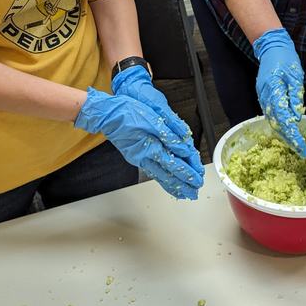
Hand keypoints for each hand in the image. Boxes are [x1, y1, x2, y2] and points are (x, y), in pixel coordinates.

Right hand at [74, 85, 203, 199]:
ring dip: (173, 185)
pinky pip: (152, 171)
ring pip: (160, 176)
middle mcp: (145, 157)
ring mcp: (139, 158)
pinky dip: (162, 179)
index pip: (175, 164)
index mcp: (151, 147)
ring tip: (184, 193)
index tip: (198, 178)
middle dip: (183, 185)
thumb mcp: (152, 119)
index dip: (188, 172)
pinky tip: (166, 181)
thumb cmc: (128, 112)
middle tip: (194, 192)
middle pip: (168, 175)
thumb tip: (184, 148)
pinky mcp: (136, 156)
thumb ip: (170, 135)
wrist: (107, 114)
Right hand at [252, 28, 305, 157]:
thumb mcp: (295, 75)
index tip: (303, 148)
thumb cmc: (285, 58)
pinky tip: (290, 129)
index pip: (283, 120)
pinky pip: (272, 115)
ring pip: (273, 121)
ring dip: (284, 134)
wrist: (271, 47)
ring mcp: (263, 97)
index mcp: (273, 92)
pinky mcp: (264, 96)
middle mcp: (265, 97)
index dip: (293, 136)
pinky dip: (281, 125)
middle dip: (289, 140)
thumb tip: (297, 116)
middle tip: (301, 151)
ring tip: (297, 144)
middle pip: (276, 125)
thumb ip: (295, 96)